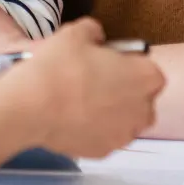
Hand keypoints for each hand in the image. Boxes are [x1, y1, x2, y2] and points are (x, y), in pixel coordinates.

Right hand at [1, 18, 164, 158]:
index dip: (130, 65)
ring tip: (82, 103)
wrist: (33, 106)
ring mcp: (124, 136)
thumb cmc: (61, 65)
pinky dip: (94, 130)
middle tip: (96, 82)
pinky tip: (72, 119)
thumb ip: (94, 31)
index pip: (150, 71)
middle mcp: (143, 110)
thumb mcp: (76, 32)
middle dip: (125, 92)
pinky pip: (104, 137)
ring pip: (124, 122)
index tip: (109, 63)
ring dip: (111, 113)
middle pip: (142, 100)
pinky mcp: (104, 153)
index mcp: (146, 77)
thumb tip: (97, 38)